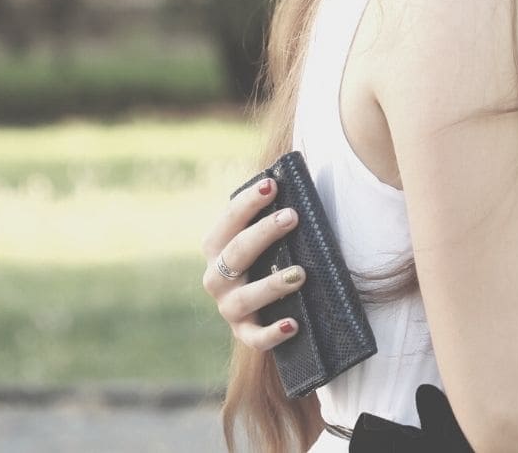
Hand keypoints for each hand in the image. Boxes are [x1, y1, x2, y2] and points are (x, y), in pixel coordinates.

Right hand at [200, 175, 304, 350]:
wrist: (264, 307)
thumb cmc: (271, 256)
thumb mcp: (269, 237)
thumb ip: (276, 215)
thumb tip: (300, 179)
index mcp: (218, 247)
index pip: (227, 221)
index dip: (247, 202)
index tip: (272, 183)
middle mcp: (216, 277)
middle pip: (235, 253)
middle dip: (263, 233)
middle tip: (292, 216)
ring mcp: (228, 307)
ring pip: (244, 297)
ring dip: (271, 284)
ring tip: (301, 273)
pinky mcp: (243, 332)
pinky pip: (254, 337)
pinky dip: (272, 333)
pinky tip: (293, 324)